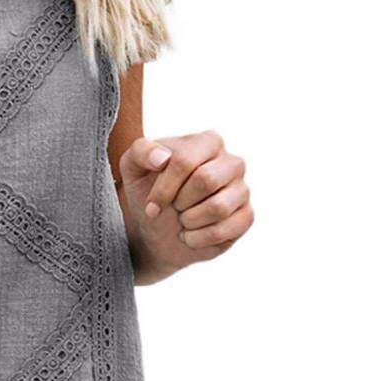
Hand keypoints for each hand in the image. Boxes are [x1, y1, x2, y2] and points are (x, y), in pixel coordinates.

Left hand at [118, 130, 253, 283]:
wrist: (156, 228)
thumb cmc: (147, 190)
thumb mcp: (133, 167)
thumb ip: (140, 151)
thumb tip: (162, 157)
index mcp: (207, 142)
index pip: (185, 161)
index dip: (164, 188)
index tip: (151, 205)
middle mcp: (231, 162)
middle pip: (205, 181)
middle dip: (179, 201)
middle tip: (172, 207)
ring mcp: (242, 190)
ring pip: (218, 208)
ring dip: (188, 221)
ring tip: (182, 219)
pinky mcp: (246, 217)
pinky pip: (224, 231)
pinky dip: (197, 239)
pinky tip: (190, 234)